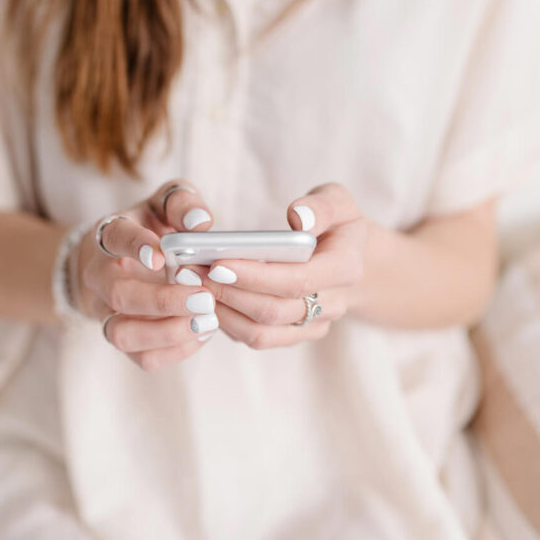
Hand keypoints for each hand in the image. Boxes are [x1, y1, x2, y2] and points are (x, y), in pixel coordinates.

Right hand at [69, 179, 219, 369]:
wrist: (114, 260)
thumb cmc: (148, 228)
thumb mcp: (163, 205)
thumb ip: (182, 204)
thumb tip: (201, 222)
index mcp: (111, 236)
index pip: (116, 237)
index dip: (137, 246)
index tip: (163, 255)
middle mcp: (102, 277)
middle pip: (119, 295)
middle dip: (163, 301)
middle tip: (204, 297)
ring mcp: (108, 311)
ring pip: (122, 334)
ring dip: (166, 333)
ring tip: (207, 321)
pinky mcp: (124, 338)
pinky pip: (141, 357)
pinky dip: (174, 351)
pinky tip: (202, 333)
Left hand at [194, 183, 366, 348]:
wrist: (348, 256)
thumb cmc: (335, 222)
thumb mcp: (338, 200)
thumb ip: (321, 205)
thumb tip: (299, 217)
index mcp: (345, 268)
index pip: (298, 281)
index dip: (255, 276)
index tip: (218, 263)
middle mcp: (332, 303)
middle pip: (274, 311)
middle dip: (229, 293)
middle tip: (191, 273)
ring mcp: (313, 324)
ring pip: (262, 333)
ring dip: (222, 312)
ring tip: (192, 286)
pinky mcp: (294, 334)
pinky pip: (257, 339)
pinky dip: (227, 323)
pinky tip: (206, 300)